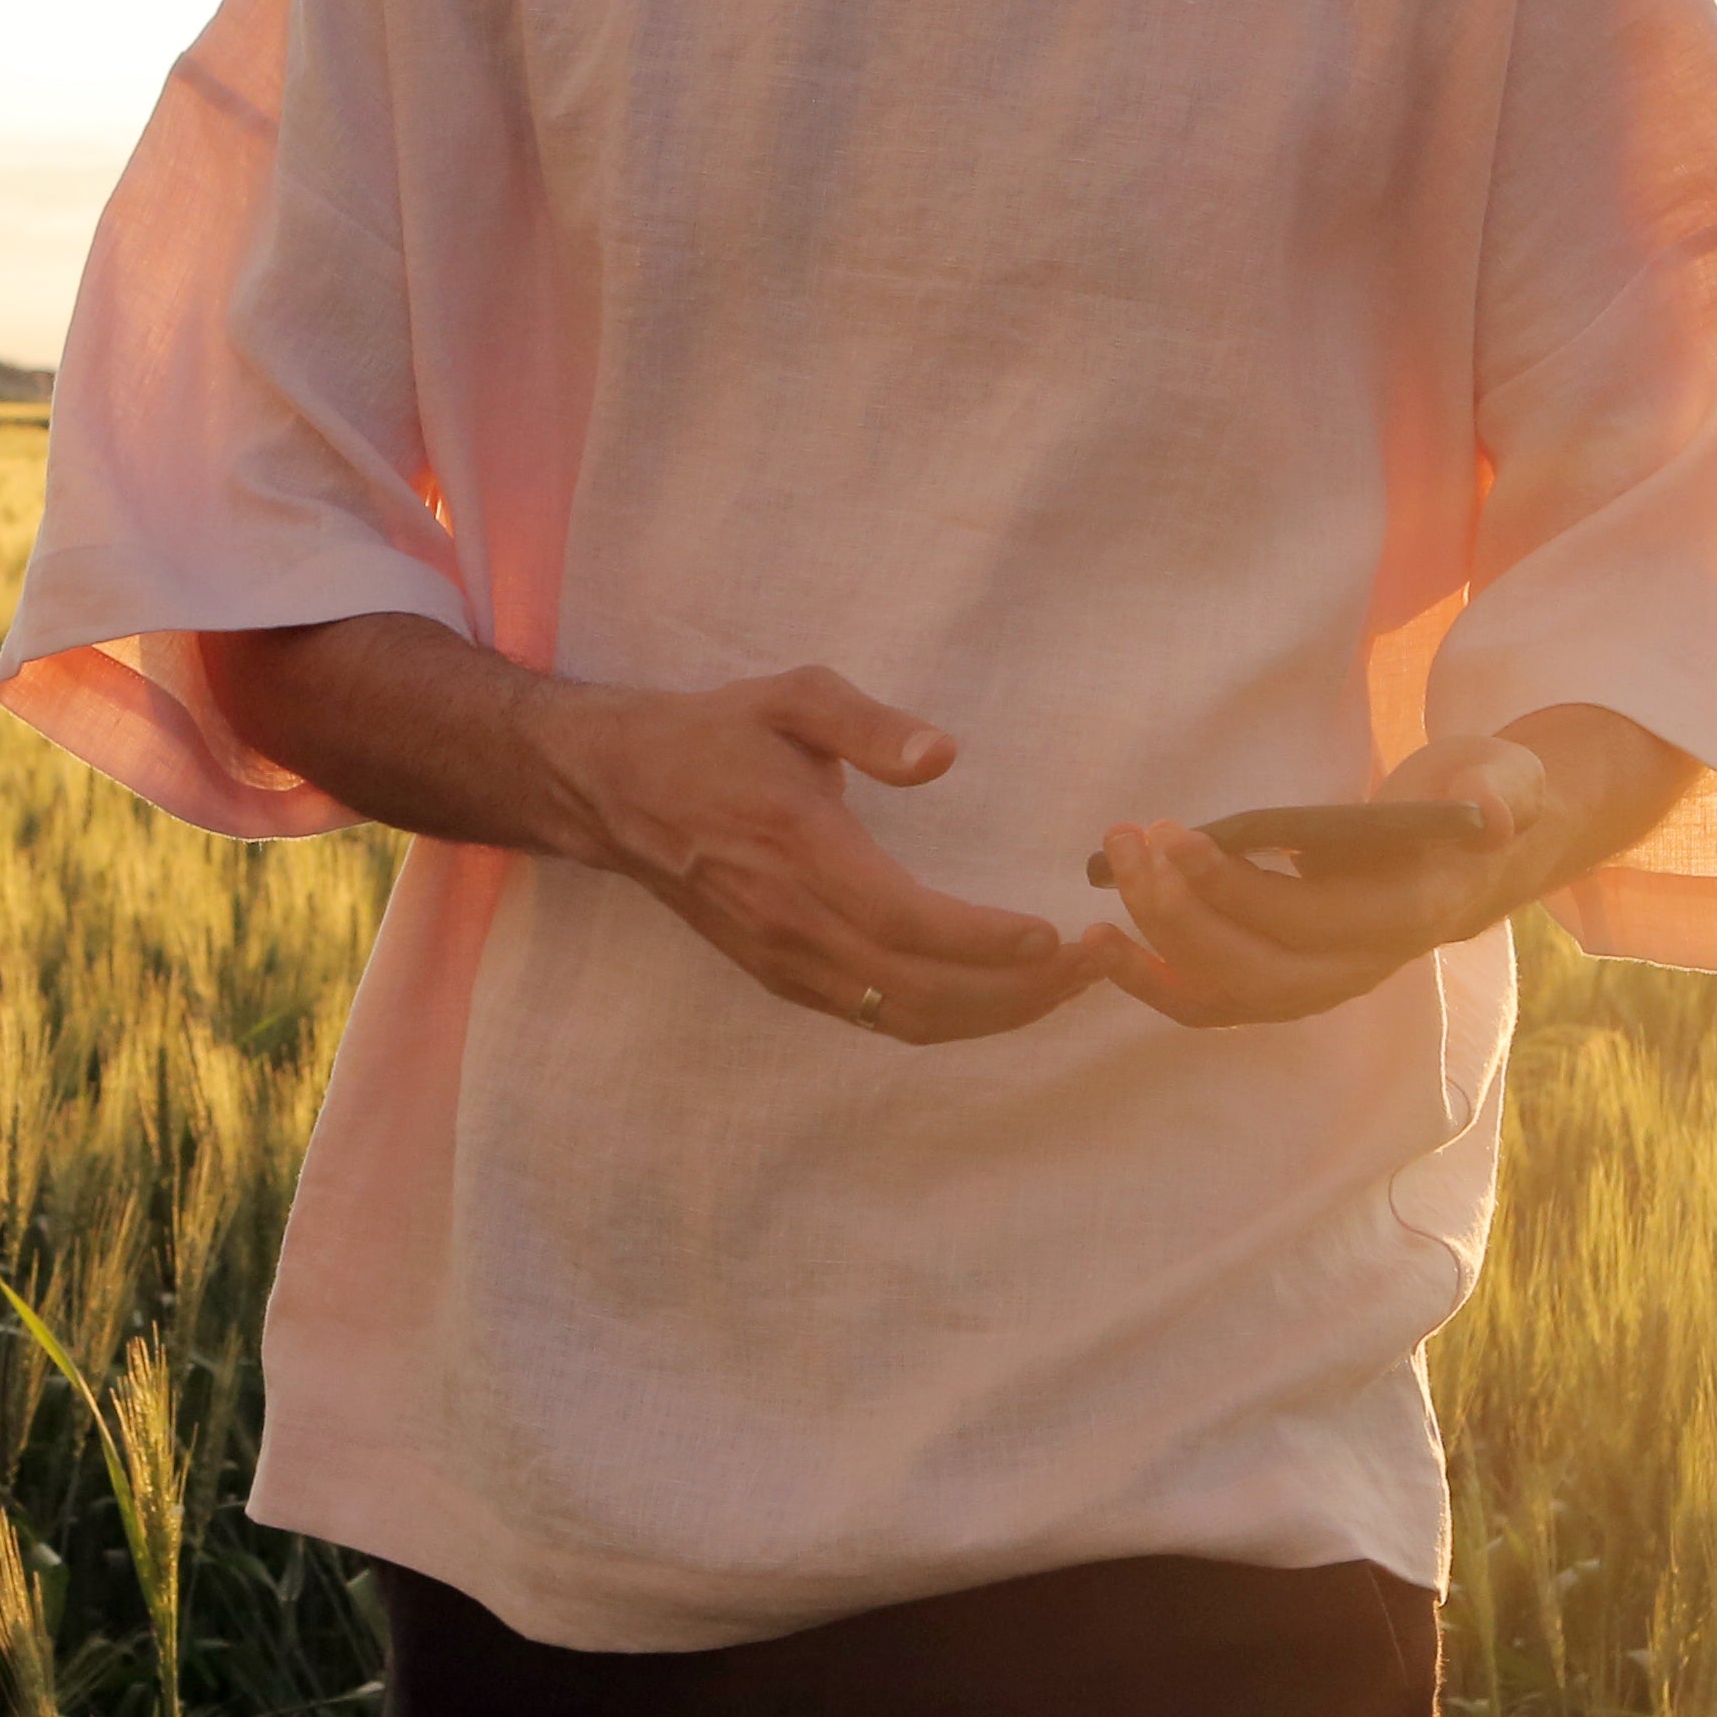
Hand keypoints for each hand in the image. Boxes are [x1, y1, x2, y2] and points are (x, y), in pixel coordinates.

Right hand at [531, 665, 1101, 1043]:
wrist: (619, 792)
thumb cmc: (716, 736)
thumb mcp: (792, 697)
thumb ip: (868, 724)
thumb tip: (943, 755)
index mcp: (801, 852)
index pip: (905, 922)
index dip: (984, 942)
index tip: (1053, 935)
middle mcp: (791, 922)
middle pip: (920, 992)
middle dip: (1018, 991)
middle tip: (1096, 962)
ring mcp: (784, 961)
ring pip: (904, 1019)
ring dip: (994, 1015)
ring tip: (1068, 984)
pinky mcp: (782, 978)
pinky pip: (878, 1019)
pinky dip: (950, 1019)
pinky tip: (1003, 995)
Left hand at [1086, 708, 1692, 1027]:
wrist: (1472, 854)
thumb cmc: (1479, 798)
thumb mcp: (1508, 778)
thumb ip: (1503, 793)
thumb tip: (1490, 814)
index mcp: (1407, 917)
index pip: (1310, 920)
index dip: (1237, 888)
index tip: (1175, 836)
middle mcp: (1359, 967)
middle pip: (1253, 969)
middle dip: (1177, 912)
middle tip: (1127, 841)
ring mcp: (1317, 984)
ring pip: (1222, 990)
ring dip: (1152, 941)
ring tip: (1110, 867)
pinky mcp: (1283, 981)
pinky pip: (1208, 1002)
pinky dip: (1152, 981)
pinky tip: (1102, 943)